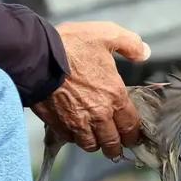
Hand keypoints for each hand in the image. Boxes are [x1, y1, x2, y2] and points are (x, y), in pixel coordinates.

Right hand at [32, 21, 150, 158]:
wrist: (34, 55)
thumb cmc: (71, 45)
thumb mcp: (107, 35)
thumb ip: (130, 44)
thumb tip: (145, 53)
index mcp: (115, 96)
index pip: (131, 126)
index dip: (134, 134)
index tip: (133, 137)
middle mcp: (99, 114)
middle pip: (112, 142)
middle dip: (116, 145)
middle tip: (117, 145)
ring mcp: (77, 122)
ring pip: (91, 145)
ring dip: (96, 144)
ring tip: (97, 140)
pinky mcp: (57, 124)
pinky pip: (70, 140)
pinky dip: (75, 138)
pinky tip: (76, 131)